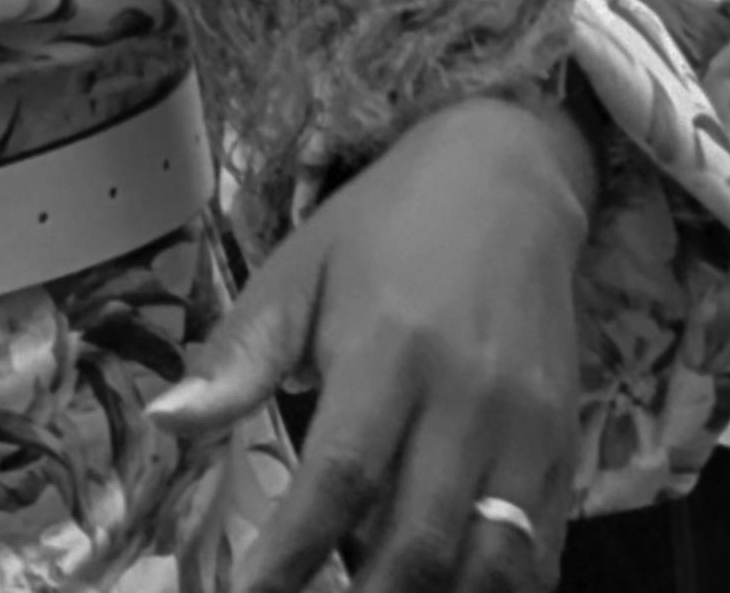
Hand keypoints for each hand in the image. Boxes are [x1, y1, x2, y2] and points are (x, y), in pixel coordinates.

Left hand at [145, 93, 593, 590]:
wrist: (509, 178)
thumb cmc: (386, 227)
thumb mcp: (300, 270)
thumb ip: (239, 356)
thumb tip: (164, 423)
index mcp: (389, 350)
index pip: (339, 476)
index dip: (292, 553)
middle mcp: (465, 400)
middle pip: (418, 541)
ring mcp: (526, 433)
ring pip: (490, 566)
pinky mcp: (565, 451)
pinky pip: (541, 555)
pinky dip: (496, 592)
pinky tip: (447, 592)